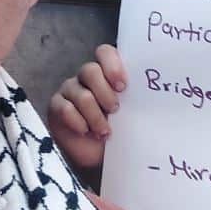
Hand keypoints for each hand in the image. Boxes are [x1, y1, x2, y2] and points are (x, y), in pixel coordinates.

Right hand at [48, 44, 127, 176]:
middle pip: (90, 70)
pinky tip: (86, 132)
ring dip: (95, 116)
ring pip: (80, 94)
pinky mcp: (56, 105)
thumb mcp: (131, 113)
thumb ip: (136, 99)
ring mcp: (70, 89)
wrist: (97, 156)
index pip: (105, 53)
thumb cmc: (118, 130)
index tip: (123, 86)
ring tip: (105, 132)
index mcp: (107, 72)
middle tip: (115, 110)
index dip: (112, 65)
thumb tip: (154, 94)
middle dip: (104, 92)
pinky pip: (65, 109)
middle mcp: (86, 76)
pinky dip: (78, 122)